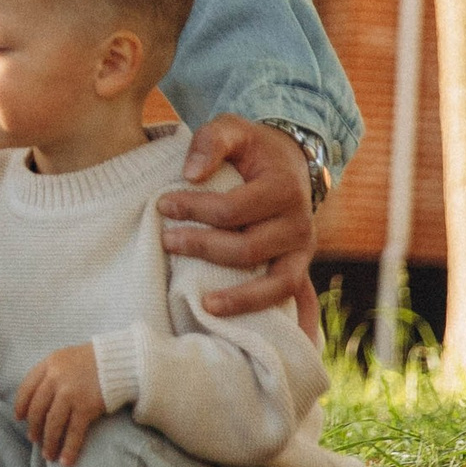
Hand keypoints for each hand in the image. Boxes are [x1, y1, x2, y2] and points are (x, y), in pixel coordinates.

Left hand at [14, 343, 106, 466]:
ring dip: (49, 443)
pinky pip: (73, 432)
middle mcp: (56, 378)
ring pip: (53, 424)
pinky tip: (66, 461)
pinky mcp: (85, 407)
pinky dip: (69, 449)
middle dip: (35, 428)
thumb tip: (36, 398)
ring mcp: (70, 393)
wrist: (120, 362)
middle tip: (34, 439)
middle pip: (38, 409)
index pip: (27, 388)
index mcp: (49, 364)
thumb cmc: (92, 360)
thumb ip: (50, 373)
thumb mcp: (65, 358)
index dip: (21, 405)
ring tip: (48, 455)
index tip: (19, 418)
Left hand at [158, 116, 319, 318]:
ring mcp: (303, 251)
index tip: (162, 205)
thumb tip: (191, 174)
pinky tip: (274, 339)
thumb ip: (212, 141)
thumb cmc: (253, 148)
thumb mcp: (233, 128)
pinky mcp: (299, 268)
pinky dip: (293, 321)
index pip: (233, 209)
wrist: (289, 162)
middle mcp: (300, 223)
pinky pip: (298, 299)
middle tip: (167, 242)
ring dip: (241, 298)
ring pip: (276, 284)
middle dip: (204, 248)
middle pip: (248, 249)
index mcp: (284, 188)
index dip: (195, 210)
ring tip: (205, 305)